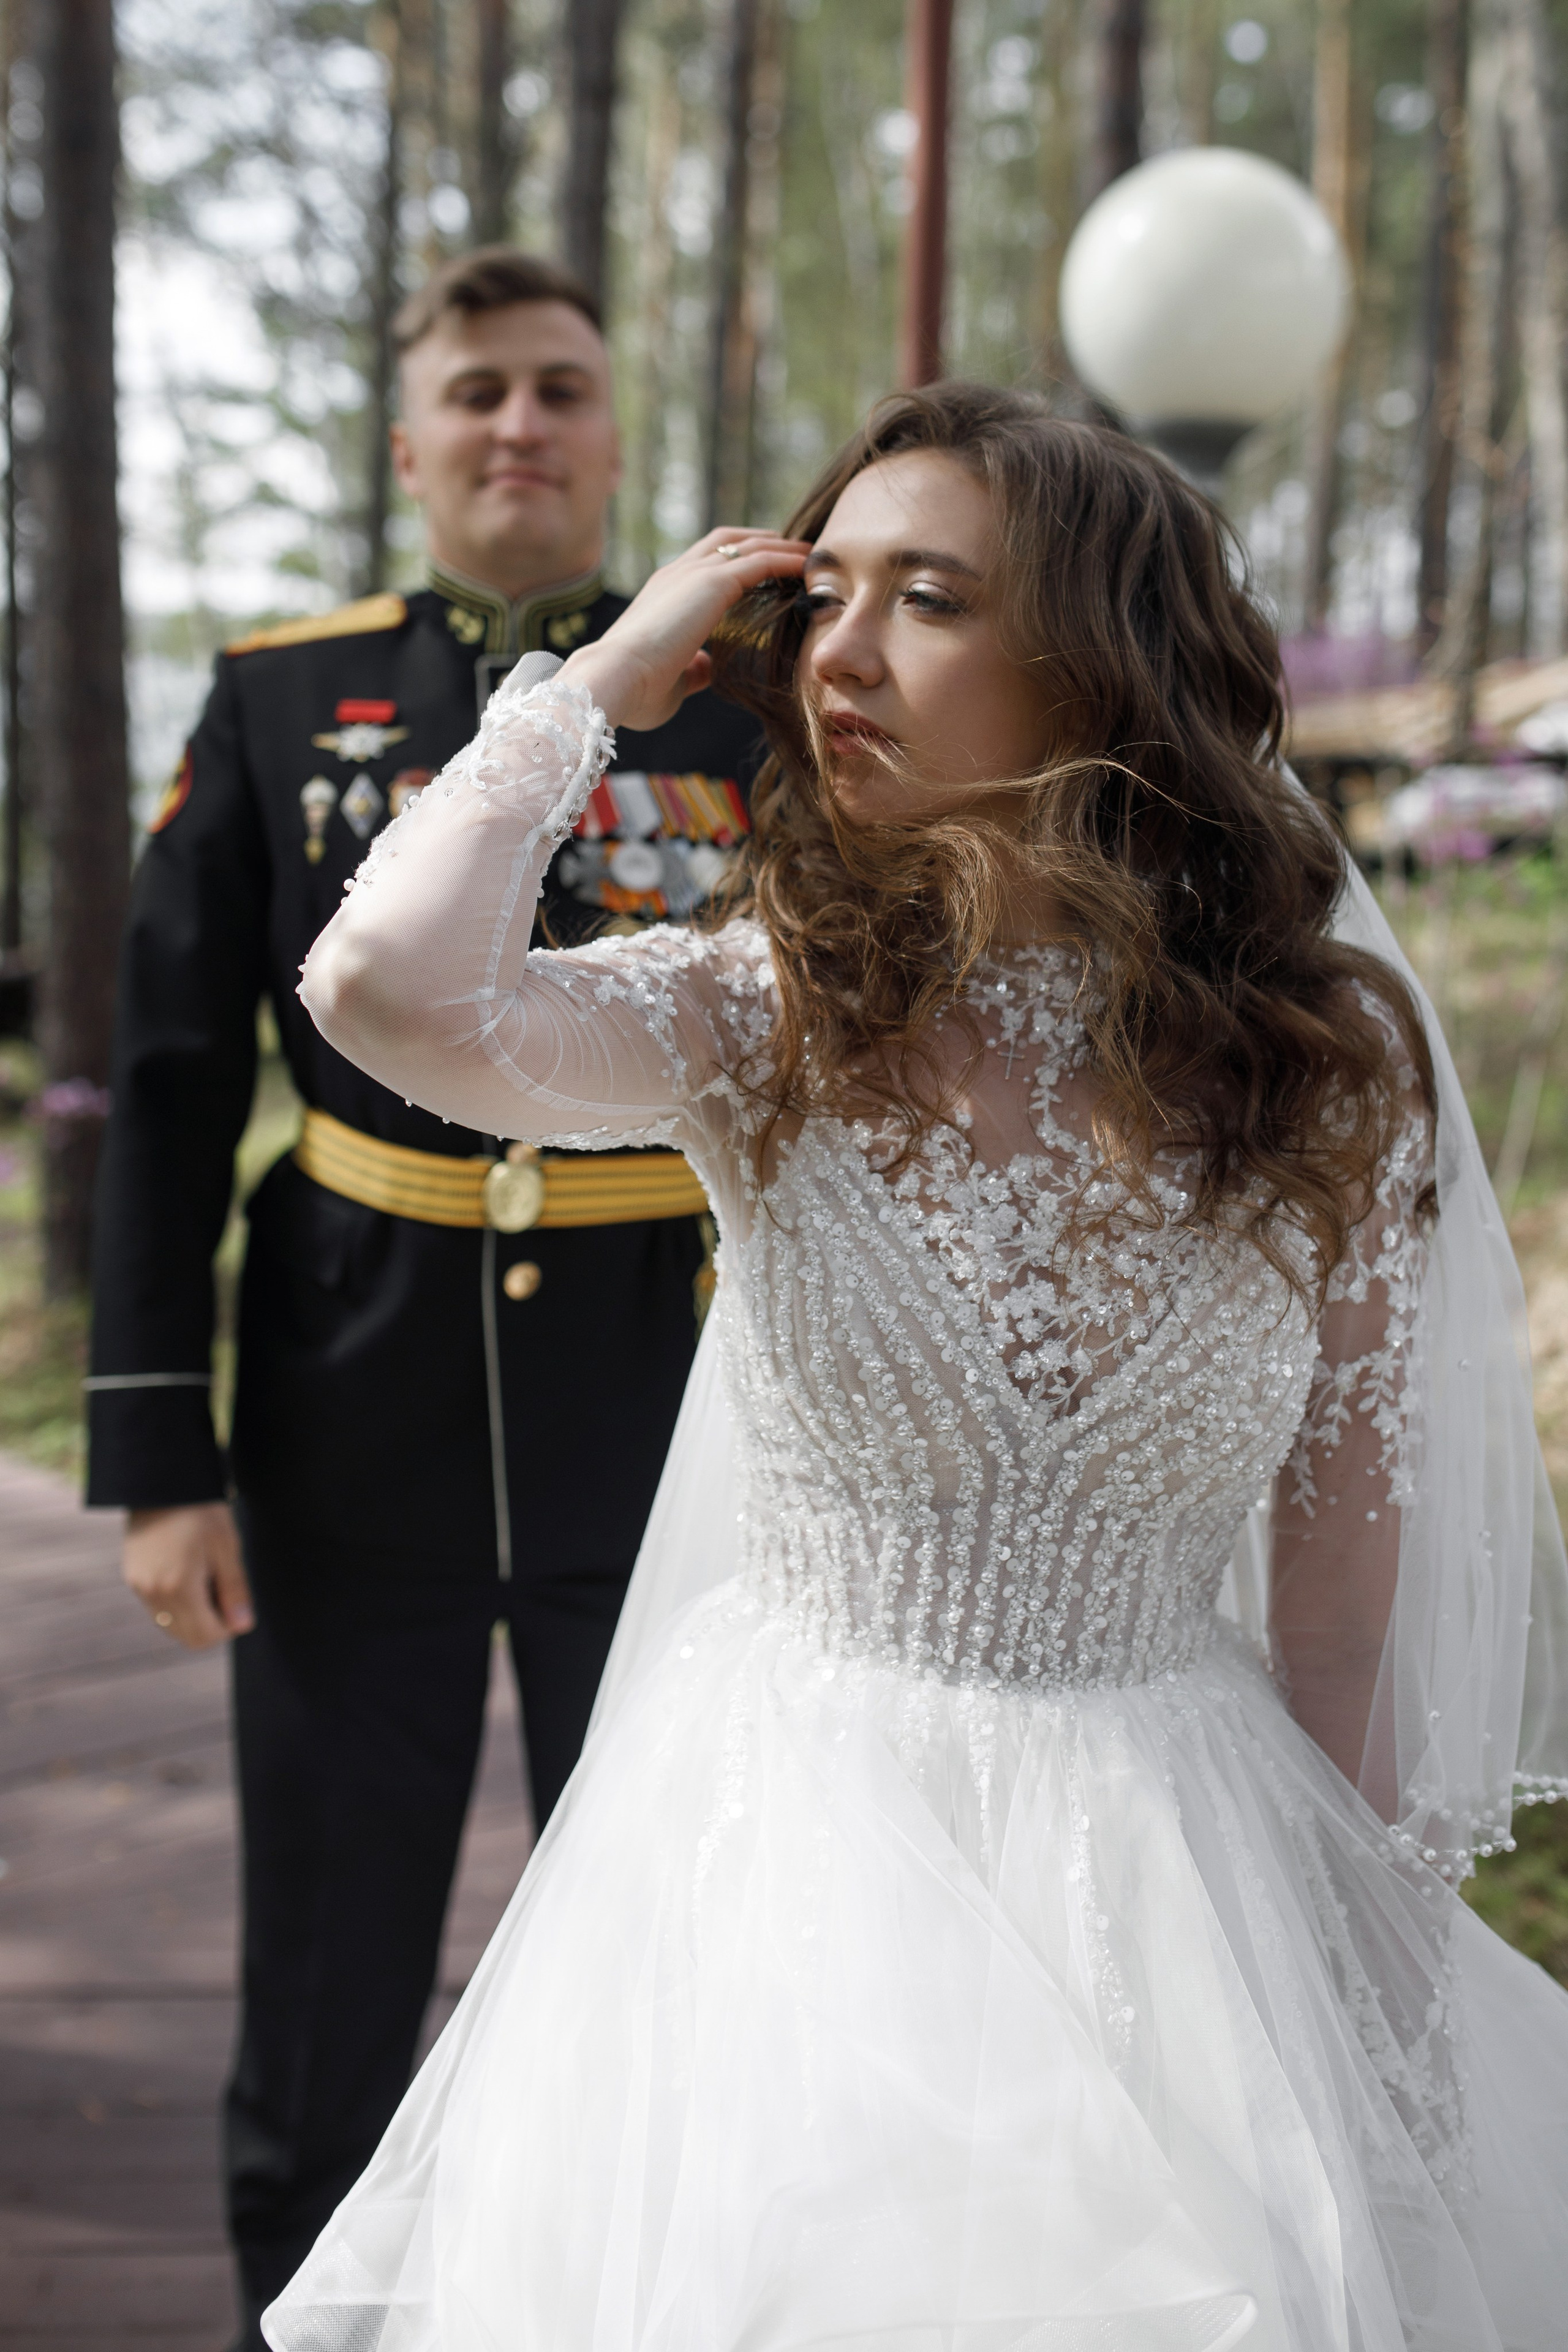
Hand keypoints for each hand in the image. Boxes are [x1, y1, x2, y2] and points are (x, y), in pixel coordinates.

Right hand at [124, 1503, 254, 1648]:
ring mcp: (139, 1586)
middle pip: (186, 1636)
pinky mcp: (131, 1576)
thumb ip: (235, 1592)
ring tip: (203, 1576)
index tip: (235, 1600)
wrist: (163, 1482)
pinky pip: (157, 1607)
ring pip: (169, 1624)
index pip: (204, 1636)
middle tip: (221, 1588)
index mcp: (178, 1588)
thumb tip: (243, 1626)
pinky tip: (186, 1570)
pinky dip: (175, 1602)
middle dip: (209, 1623)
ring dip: (191, 1614)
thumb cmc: (202, 1512)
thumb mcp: (227, 1549)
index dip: (227, 1626)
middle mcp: (153, 1593)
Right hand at [557, 526, 809, 731]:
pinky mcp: (712, 583)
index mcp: (663, 593)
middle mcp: (677, 575)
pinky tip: (807, 566)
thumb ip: (692, 667)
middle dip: (758, 540)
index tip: (762, 569)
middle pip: (725, 541)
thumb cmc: (635, 691)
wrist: (615, 679)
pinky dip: (785, 560)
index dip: (733, 561)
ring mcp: (693, 575)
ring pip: (746, 545)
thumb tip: (707, 665)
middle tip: (790, 547)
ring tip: (808, 552)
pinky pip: (760, 561)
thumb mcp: (671, 679)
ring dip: (780, 546)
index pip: (703, 564)